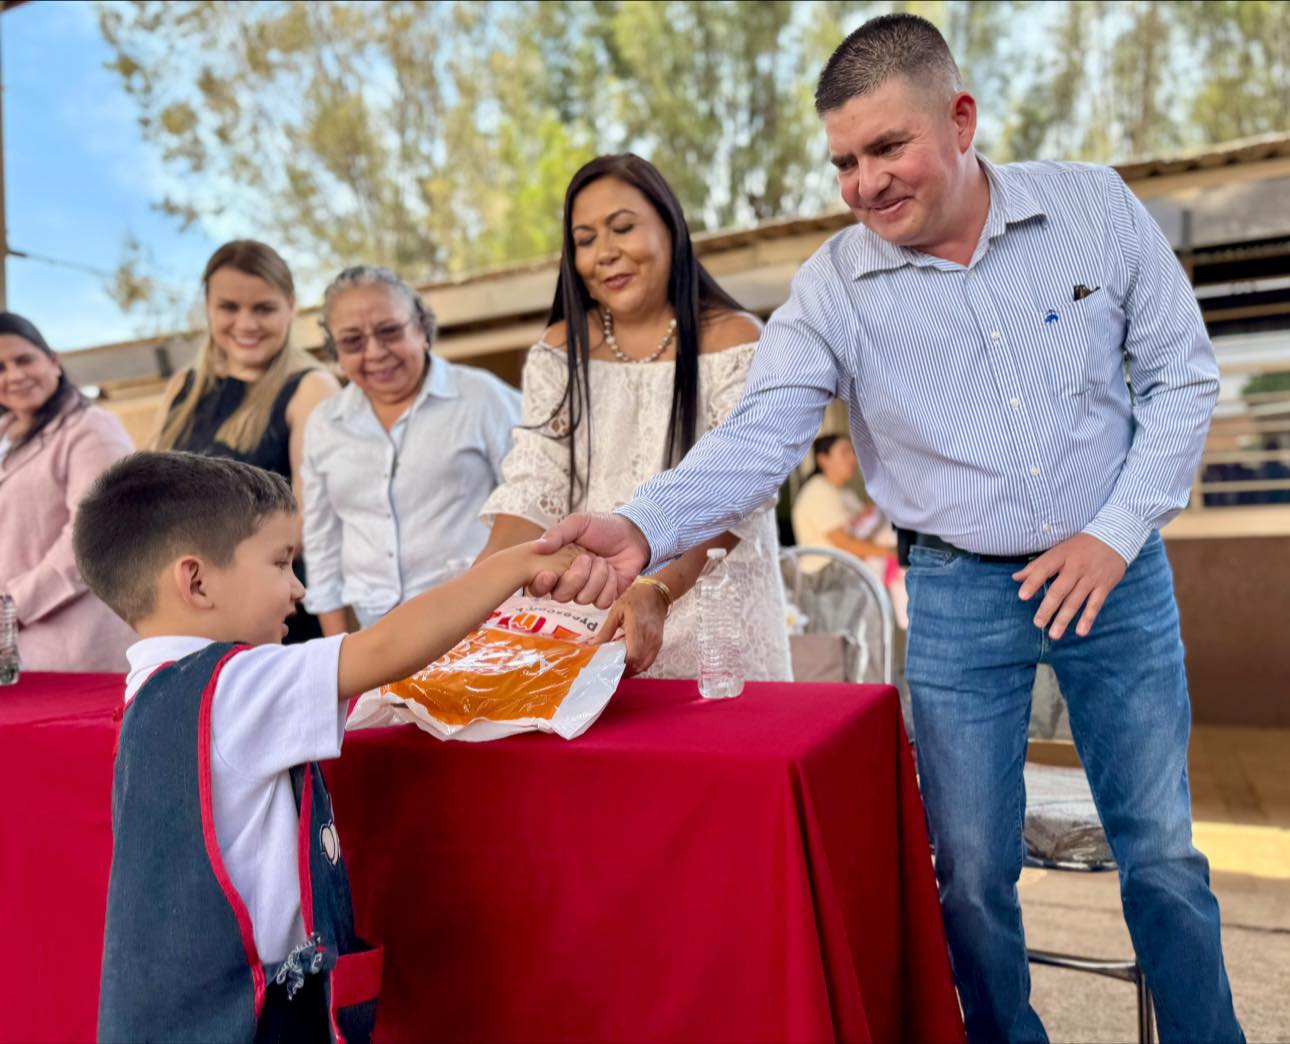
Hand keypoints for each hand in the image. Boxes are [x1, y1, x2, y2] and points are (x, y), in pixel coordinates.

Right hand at [529, 512, 649, 609]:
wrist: (633, 533)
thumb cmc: (602, 527)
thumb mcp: (578, 523)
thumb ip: (556, 534)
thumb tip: (536, 547)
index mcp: (555, 565)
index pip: (537, 586)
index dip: (540, 585)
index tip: (550, 574)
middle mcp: (567, 581)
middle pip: (560, 596)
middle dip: (576, 577)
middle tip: (587, 558)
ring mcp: (586, 591)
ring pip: (583, 599)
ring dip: (597, 577)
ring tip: (603, 561)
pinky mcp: (605, 597)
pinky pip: (601, 602)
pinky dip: (609, 585)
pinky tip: (613, 571)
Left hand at [591, 582, 666, 675]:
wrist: (656, 594)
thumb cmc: (635, 599)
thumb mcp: (616, 612)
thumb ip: (606, 631)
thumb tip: (593, 644)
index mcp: (637, 628)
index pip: (632, 655)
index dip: (622, 664)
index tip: (609, 665)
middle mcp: (649, 638)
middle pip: (638, 664)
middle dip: (625, 669)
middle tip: (611, 668)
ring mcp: (656, 642)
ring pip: (645, 665)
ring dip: (632, 669)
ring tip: (619, 666)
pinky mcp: (659, 643)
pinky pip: (650, 660)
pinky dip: (640, 664)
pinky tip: (630, 661)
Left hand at [1013, 533, 1126, 639]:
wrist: (1114, 537)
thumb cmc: (1079, 547)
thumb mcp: (1057, 551)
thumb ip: (1037, 566)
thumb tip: (1015, 578)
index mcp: (1061, 556)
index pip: (1044, 569)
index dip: (1033, 582)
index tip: (1022, 596)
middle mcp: (1076, 567)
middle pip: (1060, 589)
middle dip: (1048, 607)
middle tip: (1038, 623)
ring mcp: (1091, 577)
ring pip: (1076, 600)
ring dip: (1065, 618)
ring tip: (1054, 634)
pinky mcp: (1104, 586)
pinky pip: (1096, 604)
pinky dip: (1088, 618)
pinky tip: (1080, 632)